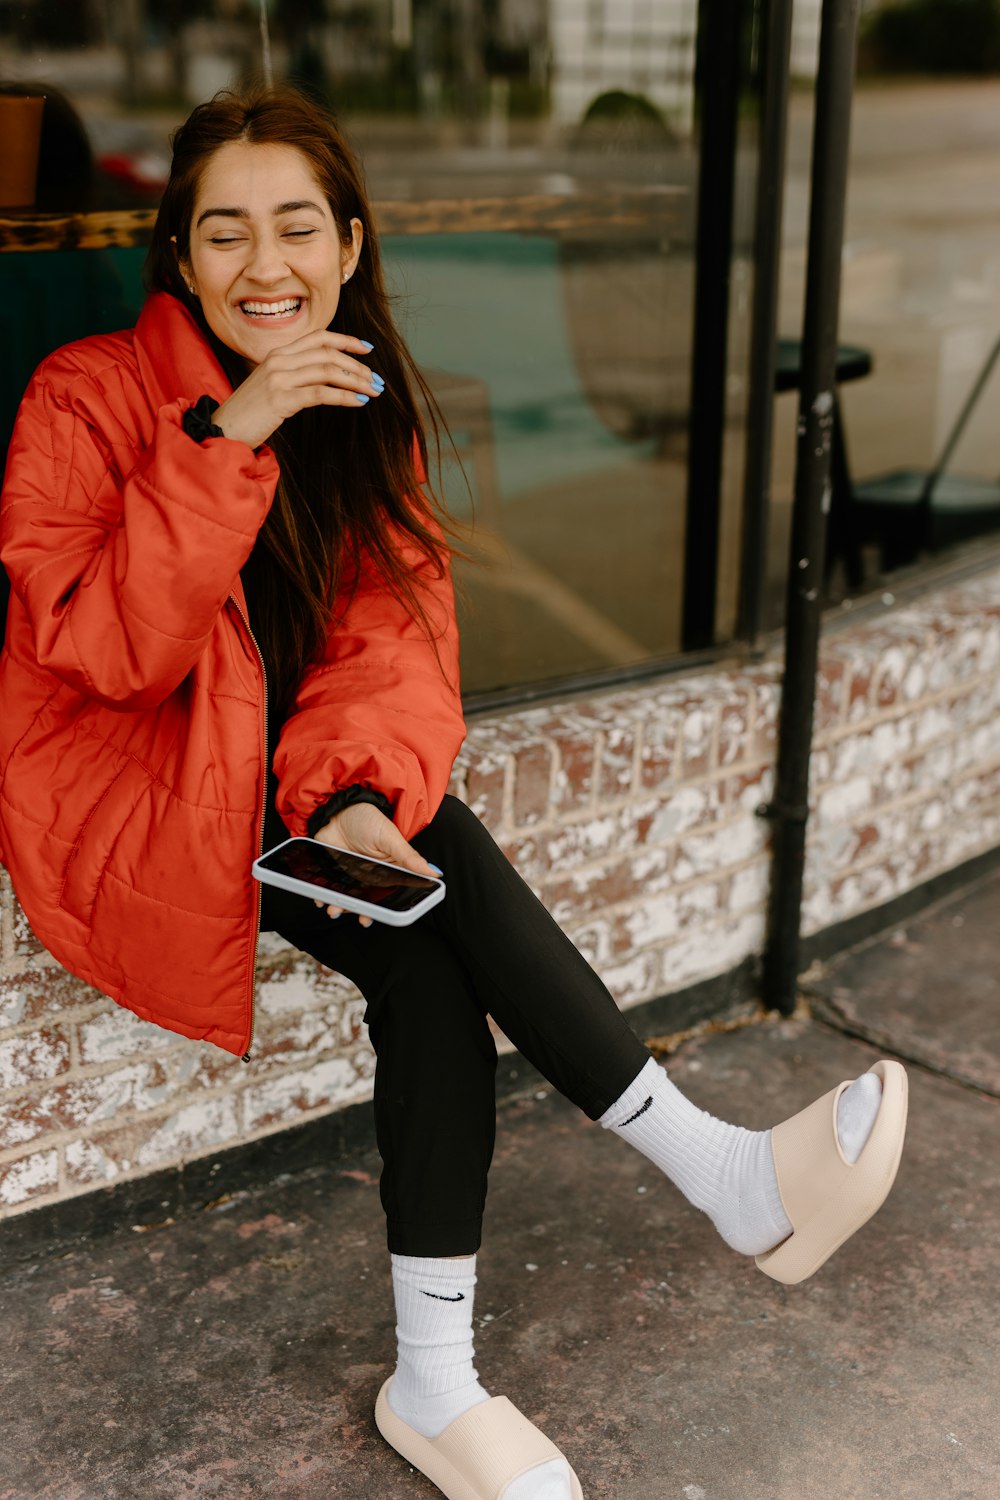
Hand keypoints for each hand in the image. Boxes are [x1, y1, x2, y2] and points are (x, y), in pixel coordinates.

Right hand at [212, 330, 382, 449]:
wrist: (225, 429)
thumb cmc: (251, 413)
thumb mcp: (271, 386)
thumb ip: (294, 376)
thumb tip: (325, 378)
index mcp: (277, 354)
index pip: (318, 337)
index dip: (345, 340)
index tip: (367, 348)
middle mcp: (279, 360)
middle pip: (327, 353)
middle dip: (357, 365)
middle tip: (376, 379)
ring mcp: (279, 378)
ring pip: (327, 370)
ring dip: (356, 380)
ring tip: (374, 391)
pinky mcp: (281, 399)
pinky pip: (321, 393)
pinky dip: (345, 396)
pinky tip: (359, 402)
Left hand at [312, 801, 437, 926]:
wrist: (336, 808)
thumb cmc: (367, 819)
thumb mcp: (390, 838)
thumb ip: (409, 857)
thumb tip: (434, 873)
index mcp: (389, 870)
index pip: (391, 894)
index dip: (388, 908)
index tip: (383, 916)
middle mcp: (369, 876)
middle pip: (368, 902)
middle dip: (362, 912)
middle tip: (360, 916)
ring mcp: (349, 876)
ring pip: (347, 899)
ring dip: (341, 908)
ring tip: (335, 909)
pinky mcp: (332, 873)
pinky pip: (327, 890)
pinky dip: (323, 897)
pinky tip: (321, 899)